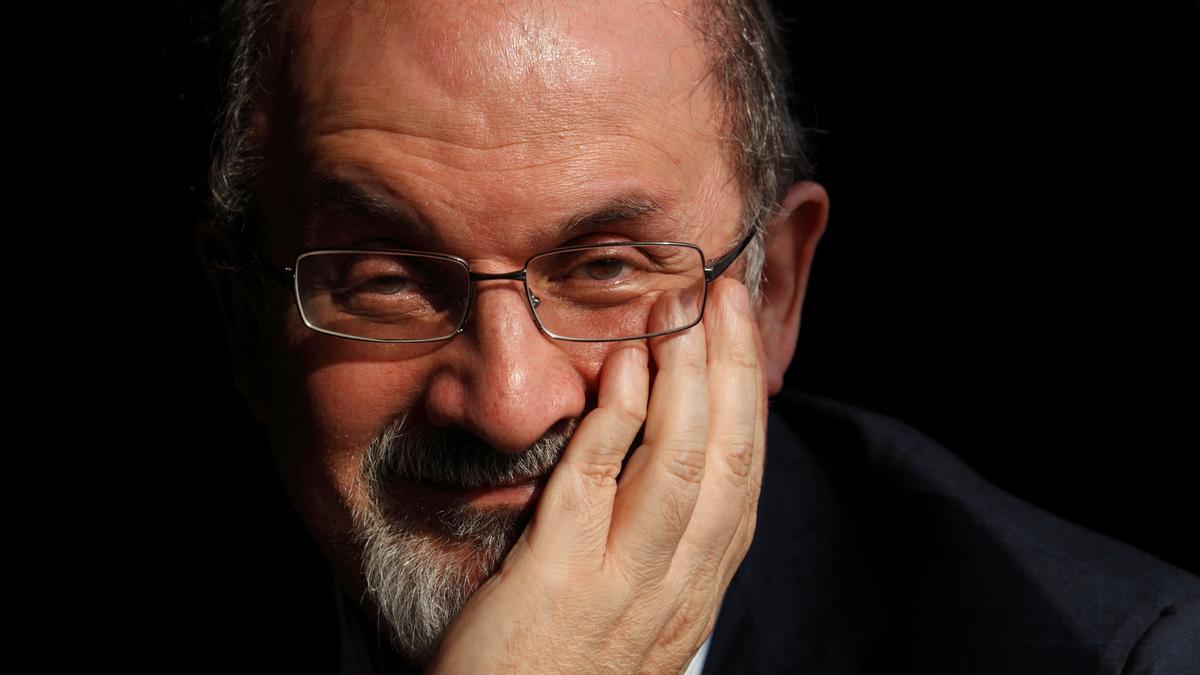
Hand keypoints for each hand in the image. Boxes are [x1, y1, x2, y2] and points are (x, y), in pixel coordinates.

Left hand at [426, 278, 765, 673]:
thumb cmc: (558, 669)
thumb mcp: (632, 609)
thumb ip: (654, 539)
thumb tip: (661, 450)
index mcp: (696, 588)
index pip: (744, 478)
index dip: (748, 398)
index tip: (740, 333)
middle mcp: (677, 587)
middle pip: (727, 461)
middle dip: (731, 369)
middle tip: (722, 294)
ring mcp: (622, 585)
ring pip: (680, 467)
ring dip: (686, 379)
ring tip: (681, 309)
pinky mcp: (559, 581)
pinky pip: (597, 487)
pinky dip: (618, 421)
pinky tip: (624, 368)